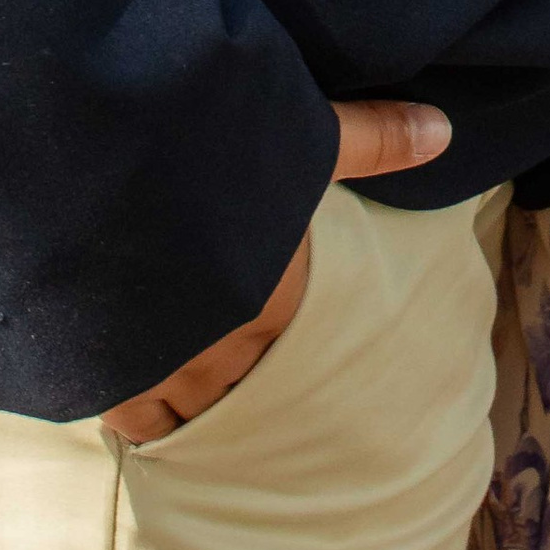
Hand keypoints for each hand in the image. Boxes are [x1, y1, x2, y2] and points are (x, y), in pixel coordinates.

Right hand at [98, 95, 450, 444]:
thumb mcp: (305, 133)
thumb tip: (445, 129)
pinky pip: (138, 419)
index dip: (297, 343)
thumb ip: (374, 139)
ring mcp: (162, 365)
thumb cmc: (215, 141)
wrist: (104, 150)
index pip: (301, 348)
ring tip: (202, 382)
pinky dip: (146, 412)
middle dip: (250, 374)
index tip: (289, 337)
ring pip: (195, 405)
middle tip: (249, 366)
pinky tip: (149, 403)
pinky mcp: (107, 371)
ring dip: (200, 392)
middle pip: (248, 382)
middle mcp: (226, 347)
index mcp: (277, 299)